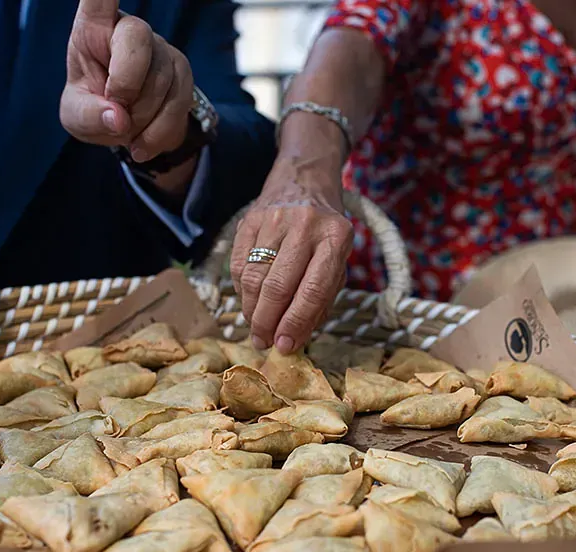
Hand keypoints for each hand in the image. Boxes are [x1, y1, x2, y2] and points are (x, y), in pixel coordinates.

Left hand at [60, 0, 193, 161]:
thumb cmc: (94, 108)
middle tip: (115, 108)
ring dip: (140, 119)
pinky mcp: (184, 73)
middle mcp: (130, 29)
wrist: (131, 129)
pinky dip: (157, 134)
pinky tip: (141, 142)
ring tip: (126, 129)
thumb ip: (89, 115)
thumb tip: (117, 118)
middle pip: (136, 38)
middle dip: (125, 84)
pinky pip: (177, 107)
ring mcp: (162, 50)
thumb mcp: (77, 117)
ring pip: (159, 83)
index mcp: (93, 27)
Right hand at [231, 165, 352, 353]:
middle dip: (267, 322)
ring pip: (253, 277)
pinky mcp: (248, 219)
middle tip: (262, 342)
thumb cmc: (324, 233)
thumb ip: (321, 300)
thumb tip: (295, 339)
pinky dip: (240, 290)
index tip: (284, 346)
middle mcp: (305, 226)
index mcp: (336, 238)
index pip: (313, 290)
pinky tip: (248, 300)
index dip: (296, 323)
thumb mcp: (337, 261)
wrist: (305, 180)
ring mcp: (274, 219)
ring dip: (251, 310)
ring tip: (255, 327)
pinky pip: (238, 264)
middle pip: (278, 286)